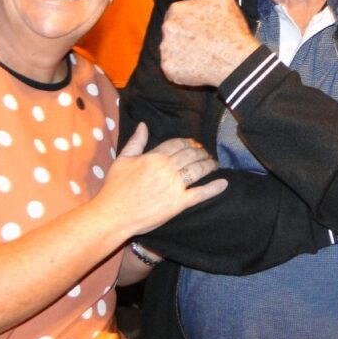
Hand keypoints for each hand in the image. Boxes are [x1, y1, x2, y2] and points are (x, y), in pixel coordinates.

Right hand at [97, 123, 227, 235]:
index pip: (178, 144)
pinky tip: (224, 183)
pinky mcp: (179, 203)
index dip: (188, 142)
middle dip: (201, 152)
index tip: (193, 144)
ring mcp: (174, 186)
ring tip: (214, 163)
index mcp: (155, 156)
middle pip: (191, 154)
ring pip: (198, 170)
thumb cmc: (115, 187)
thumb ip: (136, 141)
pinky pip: (200, 193)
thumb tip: (143, 124)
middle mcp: (167, 168)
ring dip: (209, 164)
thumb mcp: (123, 159)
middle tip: (206, 153)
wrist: (114, 214)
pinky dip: (214, 188)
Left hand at [160, 0, 259, 86]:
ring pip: (173, 51)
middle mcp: (165, 29)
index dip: (195, 23)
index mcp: (175, 9)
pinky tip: (199, 67)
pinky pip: (172, 70)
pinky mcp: (169, 70)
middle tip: (208, 42)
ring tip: (205, 55)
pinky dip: (183, 71)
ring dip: (185, 54)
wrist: (238, 61)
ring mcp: (166, 51)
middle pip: (174, 34)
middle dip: (188, 38)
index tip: (209, 28)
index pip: (180, 17)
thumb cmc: (231, 28)